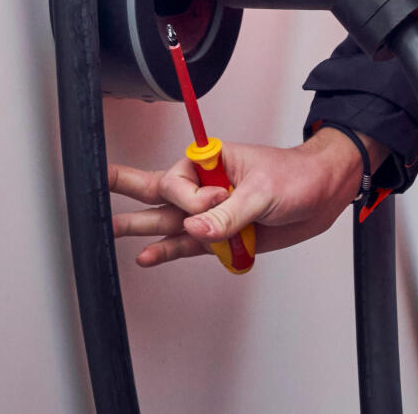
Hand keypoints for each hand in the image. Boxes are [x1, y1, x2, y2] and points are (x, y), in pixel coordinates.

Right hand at [107, 130, 373, 267]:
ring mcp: (211, 214)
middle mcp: (205, 187)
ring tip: (109, 228)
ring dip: (141, 227)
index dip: (189, 199)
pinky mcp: (221, 238)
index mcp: (211, 162)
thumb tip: (196, 230)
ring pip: (168, 222)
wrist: (323, 196)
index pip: (177, 182)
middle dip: (126, 189)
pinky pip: (187, 246)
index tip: (214, 205)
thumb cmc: (296, 177)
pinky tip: (147, 256)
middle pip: (158, 191)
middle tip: (95, 183)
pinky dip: (167, 251)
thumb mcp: (263, 190)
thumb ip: (228, 213)